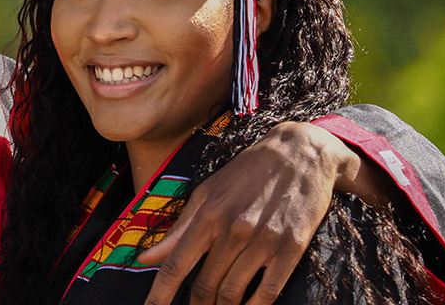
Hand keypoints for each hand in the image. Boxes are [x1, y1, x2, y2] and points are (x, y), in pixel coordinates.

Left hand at [137, 121, 359, 304]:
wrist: (299, 154)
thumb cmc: (246, 173)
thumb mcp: (206, 193)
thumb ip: (177, 229)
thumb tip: (145, 258)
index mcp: (208, 215)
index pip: (176, 265)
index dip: (160, 294)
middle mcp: (233, 230)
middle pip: (204, 285)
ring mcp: (263, 241)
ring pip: (232, 293)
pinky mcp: (291, 249)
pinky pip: (267, 292)